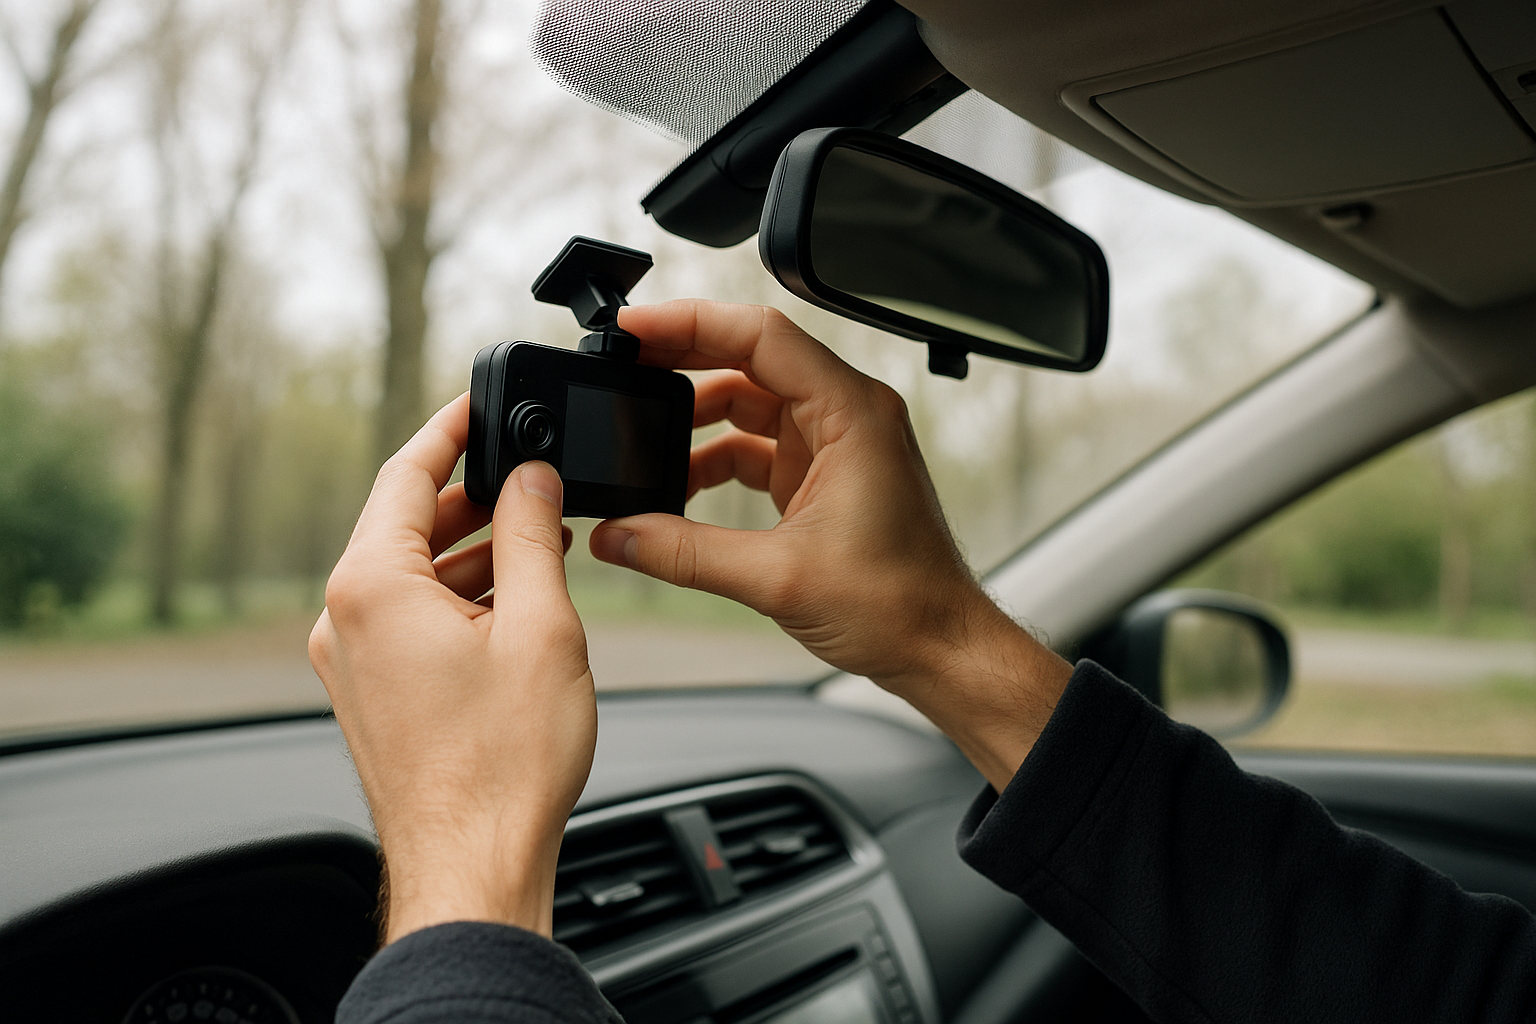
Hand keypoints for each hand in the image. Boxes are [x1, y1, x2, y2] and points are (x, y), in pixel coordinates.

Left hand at [309, 393, 594, 942]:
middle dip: (475, 494)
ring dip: (474, 549)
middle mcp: (343, 620)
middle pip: (406, 522)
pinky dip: (460, 596)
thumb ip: (531, 535)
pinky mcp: (371, 696)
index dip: (451, 429)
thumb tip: (532, 478)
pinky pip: (410, 618)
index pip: (405, 473)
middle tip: (536, 473)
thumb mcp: (540, 626)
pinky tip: (516, 599)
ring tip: (542, 537)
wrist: (473, 868)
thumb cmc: (502, 766)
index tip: (483, 400)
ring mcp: (351, 662)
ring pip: (412, 574)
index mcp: (370, 588)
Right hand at [594, 301, 1071, 788]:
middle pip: (751, 358)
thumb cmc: (900, 604)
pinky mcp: (824, 475)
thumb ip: (685, 554)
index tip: (636, 326)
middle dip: (682, 359)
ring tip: (641, 439)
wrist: (939, 648)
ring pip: (750, 401)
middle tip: (623, 364)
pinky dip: (714, 459)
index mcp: (852, 413)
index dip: (691, 323)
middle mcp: (848, 415)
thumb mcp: (776, 578)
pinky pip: (758, 445)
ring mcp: (836, 443)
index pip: (761, 335)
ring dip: (694, 419)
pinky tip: (676, 486)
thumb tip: (619, 537)